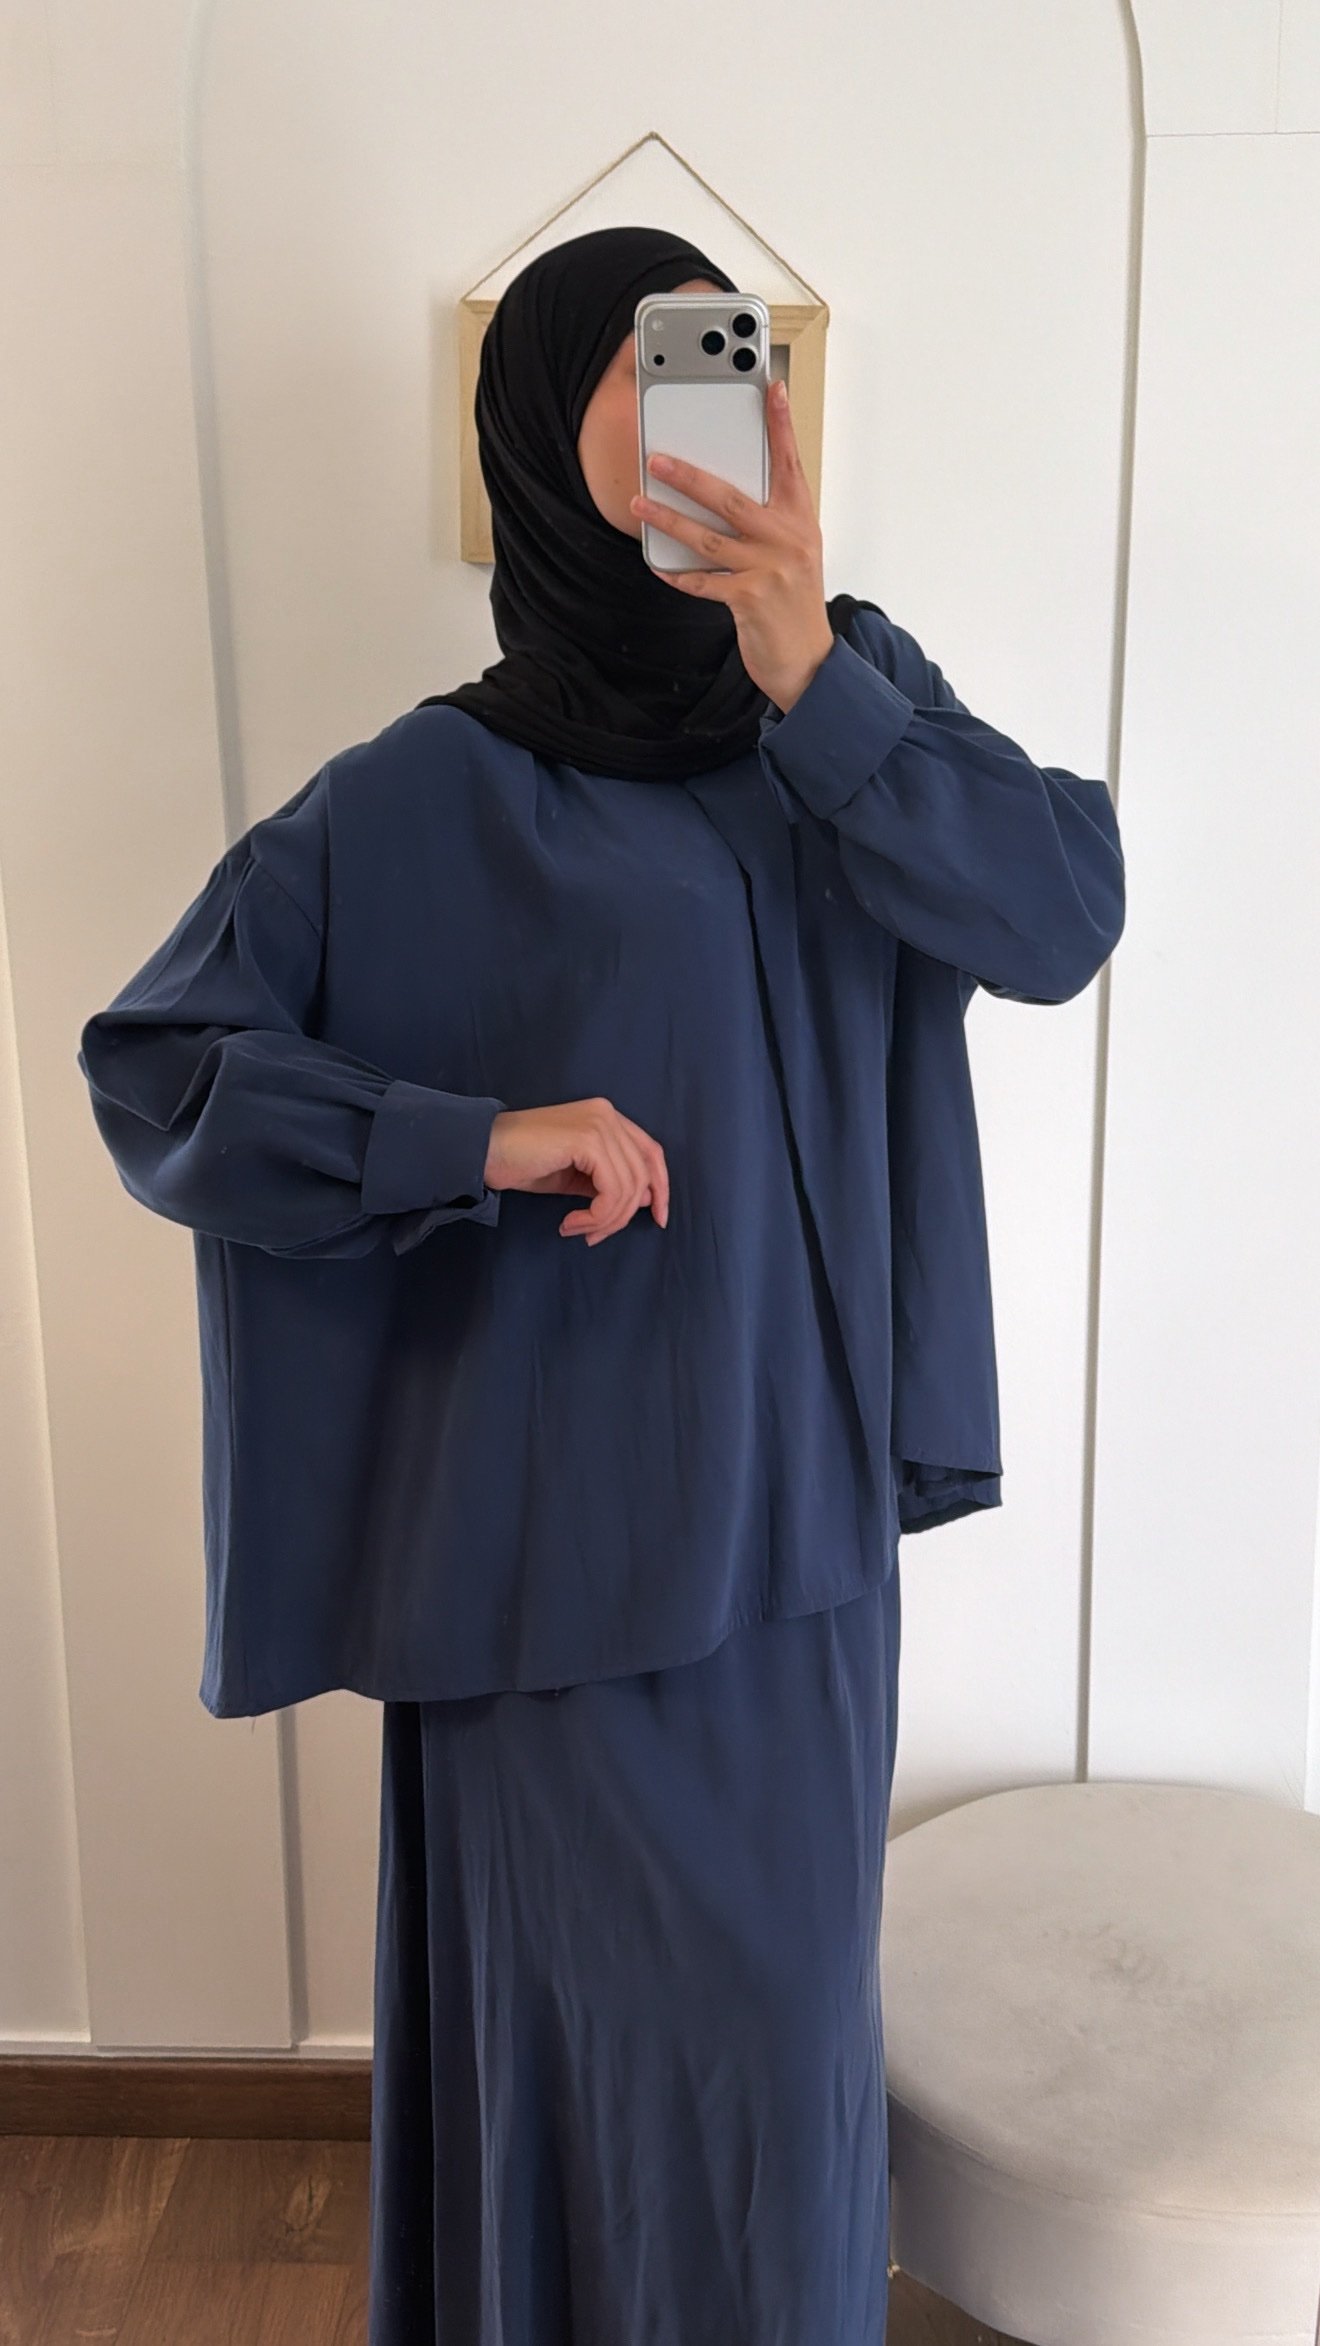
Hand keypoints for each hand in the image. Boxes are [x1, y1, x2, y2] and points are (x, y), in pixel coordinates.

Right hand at [484, 1100, 669, 1244]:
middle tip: (594, 1235)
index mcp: (608, 1118)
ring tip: (579, 1229)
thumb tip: (644, 1201)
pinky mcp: (588, 1139)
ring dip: (606, 1220)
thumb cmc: (522, 1163)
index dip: (661, 1188)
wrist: (483, 1151)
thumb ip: (608, 1182)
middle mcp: (608, 1115)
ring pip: (629, 1187)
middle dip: (624, 1215)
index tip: (658, 1219)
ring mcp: (600, 1124)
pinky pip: (612, 1191)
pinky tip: (572, 1222)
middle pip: (643, 1174)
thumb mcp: (575, 1175)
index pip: (651, 1153)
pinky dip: (597, 1215)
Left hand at [629, 378, 834, 711]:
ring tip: (641, 506)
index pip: (790, 462)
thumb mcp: (795, 552)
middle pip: (730, 497)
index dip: (781, 425)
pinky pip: (703, 580)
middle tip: (657, 459)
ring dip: (669, 520)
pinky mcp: (750, 599)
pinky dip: (677, 573)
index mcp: (800, 520)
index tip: (773, 388)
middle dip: (689, 476)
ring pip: (708, 537)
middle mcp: (787, 540)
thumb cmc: (794, 601)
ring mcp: (769, 570)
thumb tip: (725, 493)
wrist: (808, 659)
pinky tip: (658, 563)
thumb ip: (770, 521)